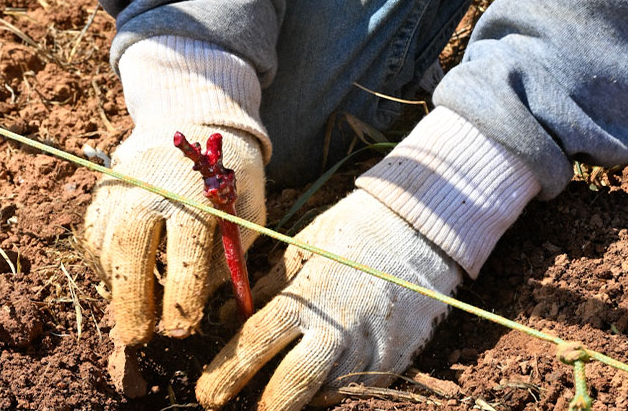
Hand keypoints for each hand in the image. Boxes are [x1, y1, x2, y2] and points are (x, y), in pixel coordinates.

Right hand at [82, 123, 265, 343]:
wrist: (192, 119)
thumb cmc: (229, 174)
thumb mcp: (247, 210)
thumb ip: (229, 255)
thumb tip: (205, 302)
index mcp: (196, 193)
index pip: (186, 253)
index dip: (182, 296)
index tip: (181, 329)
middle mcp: (151, 188)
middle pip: (130, 250)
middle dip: (132, 301)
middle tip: (137, 338)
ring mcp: (120, 187)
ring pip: (105, 247)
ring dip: (117, 287)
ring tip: (135, 314)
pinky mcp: (102, 189)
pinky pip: (93, 236)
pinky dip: (104, 264)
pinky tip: (123, 280)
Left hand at [196, 189, 461, 410]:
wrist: (420, 233)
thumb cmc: (352, 233)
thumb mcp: (302, 248)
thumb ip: (264, 287)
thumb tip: (225, 319)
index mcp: (308, 297)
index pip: (256, 344)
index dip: (227, 373)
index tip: (207, 393)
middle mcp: (338, 329)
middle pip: (291, 386)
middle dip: (262, 407)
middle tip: (230, 408)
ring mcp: (369, 349)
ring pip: (324, 395)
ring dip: (297, 401)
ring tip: (274, 396)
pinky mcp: (394, 361)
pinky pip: (354, 389)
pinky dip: (330, 392)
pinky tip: (315, 388)